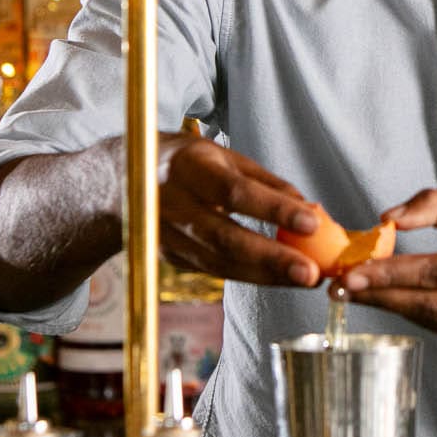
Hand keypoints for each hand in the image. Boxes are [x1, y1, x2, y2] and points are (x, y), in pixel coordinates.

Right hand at [157, 131, 323, 287]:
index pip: (234, 192)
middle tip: (311, 273)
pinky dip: (250, 275)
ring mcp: (167, 237)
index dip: (273, 209)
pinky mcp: (171, 258)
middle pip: (225, 238)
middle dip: (272, 258)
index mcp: (187, 167)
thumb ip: (265, 182)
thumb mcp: (223, 157)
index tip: (311, 223)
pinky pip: (216, 270)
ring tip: (305, 279)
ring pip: (221, 263)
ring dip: (267, 275)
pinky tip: (279, 278)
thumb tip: (308, 208)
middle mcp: (172, 204)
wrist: (125, 180)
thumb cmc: (187, 163)